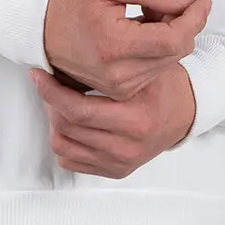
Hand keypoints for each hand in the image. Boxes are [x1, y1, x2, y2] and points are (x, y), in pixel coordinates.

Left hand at [30, 62, 197, 176]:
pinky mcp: (116, 171)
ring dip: (55, 121)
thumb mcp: (146, 67)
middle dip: (51, 102)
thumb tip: (67, 54)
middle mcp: (128, 147)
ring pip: (63, 146)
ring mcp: (121, 162)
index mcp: (137, 120)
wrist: (186, 112)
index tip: (39, 75)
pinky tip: (73, 121)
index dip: (51, 92)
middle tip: (50, 83)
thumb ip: (113, 64)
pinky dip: (65, 140)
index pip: (79, 111)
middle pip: (66, 128)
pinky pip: (71, 160)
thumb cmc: (164, 84)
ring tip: (62, 101)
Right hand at [42, 0, 210, 99]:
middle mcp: (119, 75)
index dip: (195, 18)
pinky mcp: (119, 91)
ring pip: (169, 61)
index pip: (175, 38)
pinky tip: (139, 31)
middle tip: (160, 1)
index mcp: (115, 46)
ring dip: (168, 36)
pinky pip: (155, 69)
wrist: (37, 29)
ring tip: (143, 14)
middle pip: (176, 51)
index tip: (202, 1)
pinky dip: (157, 49)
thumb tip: (187, 2)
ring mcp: (119, 87)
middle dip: (180, 23)